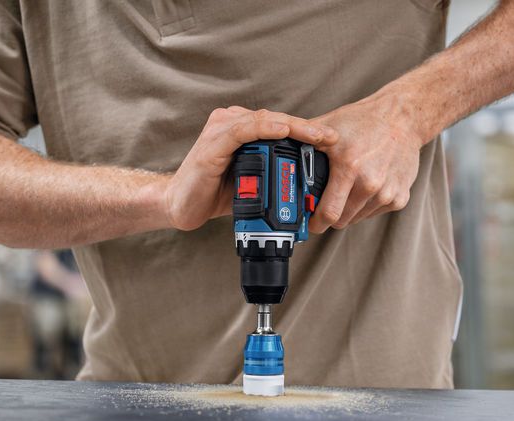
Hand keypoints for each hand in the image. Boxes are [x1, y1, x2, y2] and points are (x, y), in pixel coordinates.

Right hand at [164, 107, 337, 230]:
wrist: (181, 207)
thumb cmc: (215, 194)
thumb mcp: (253, 185)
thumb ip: (275, 177)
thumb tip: (309, 187)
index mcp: (243, 130)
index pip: (280, 125)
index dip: (307, 131)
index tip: (332, 141)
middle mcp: (231, 123)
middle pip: (276, 119)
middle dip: (307, 128)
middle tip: (332, 138)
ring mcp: (221, 130)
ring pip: (264, 121)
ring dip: (293, 127)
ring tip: (316, 136)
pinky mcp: (212, 143)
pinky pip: (242, 131)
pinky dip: (264, 129)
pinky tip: (282, 131)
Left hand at [309, 92, 422, 232]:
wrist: (403, 118)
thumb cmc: (364, 121)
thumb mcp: (329, 127)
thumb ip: (302, 141)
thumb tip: (275, 149)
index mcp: (349, 167)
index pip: (329, 213)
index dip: (315, 223)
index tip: (310, 222)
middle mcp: (370, 183)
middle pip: (342, 221)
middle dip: (330, 216)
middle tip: (325, 203)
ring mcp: (387, 192)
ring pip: (357, 218)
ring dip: (349, 210)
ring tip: (348, 188)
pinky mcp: (400, 197)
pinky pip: (374, 212)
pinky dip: (366, 205)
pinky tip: (367, 186)